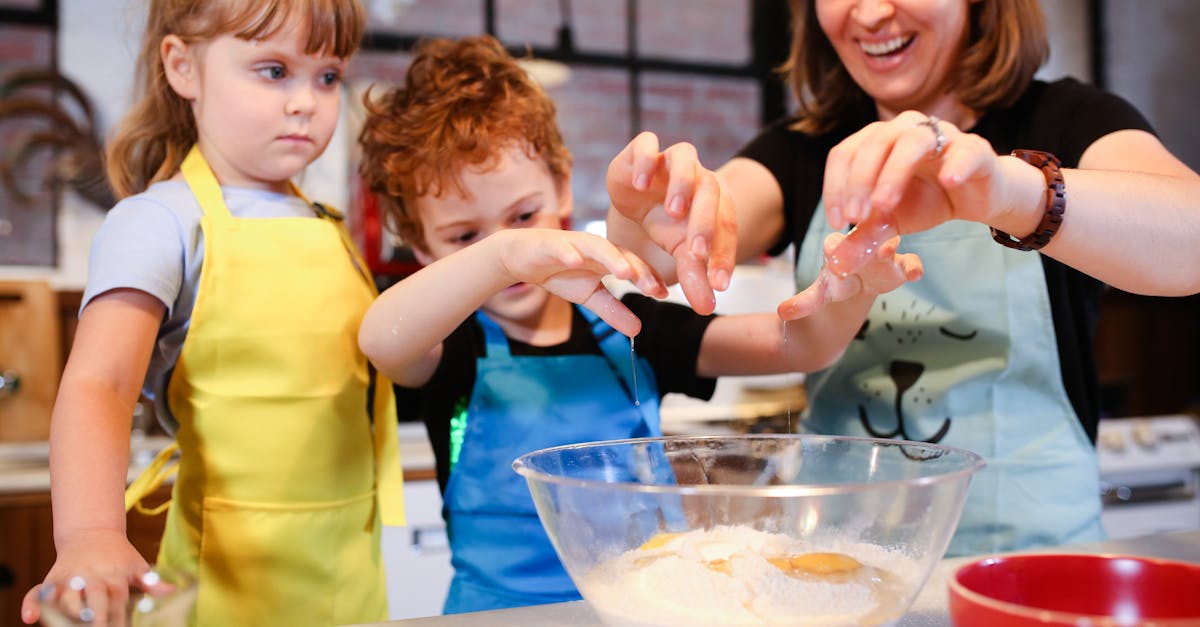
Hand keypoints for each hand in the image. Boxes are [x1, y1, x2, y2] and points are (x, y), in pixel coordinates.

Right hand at [22, 529, 149, 624]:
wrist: (92, 533)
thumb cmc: (119, 557)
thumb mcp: (137, 566)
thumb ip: (151, 581)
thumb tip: (172, 591)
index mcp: (114, 576)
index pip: (118, 599)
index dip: (119, 616)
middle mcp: (90, 577)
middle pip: (92, 597)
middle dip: (95, 614)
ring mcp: (69, 579)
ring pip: (64, 596)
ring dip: (66, 609)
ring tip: (71, 623)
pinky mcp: (51, 581)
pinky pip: (36, 592)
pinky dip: (31, 603)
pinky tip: (30, 619)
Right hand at [494, 229, 666, 335]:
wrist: (521, 257)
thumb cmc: (560, 272)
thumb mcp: (589, 296)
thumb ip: (613, 311)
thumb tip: (638, 331)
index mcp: (608, 259)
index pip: (633, 266)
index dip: (648, 278)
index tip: (662, 294)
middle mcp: (596, 248)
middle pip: (621, 255)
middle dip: (637, 269)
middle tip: (651, 287)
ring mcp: (574, 243)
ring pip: (596, 247)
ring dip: (611, 257)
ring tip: (624, 271)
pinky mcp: (550, 244)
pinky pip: (561, 247)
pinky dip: (569, 253)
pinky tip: (575, 261)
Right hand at [606, 131, 736, 313]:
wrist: (636, 196)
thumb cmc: (666, 224)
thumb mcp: (680, 252)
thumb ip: (694, 276)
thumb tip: (706, 309)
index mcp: (716, 201)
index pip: (727, 227)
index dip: (724, 256)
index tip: (718, 284)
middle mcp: (698, 176)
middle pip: (710, 191)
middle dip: (705, 223)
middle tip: (695, 252)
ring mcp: (671, 160)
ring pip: (686, 157)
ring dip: (683, 184)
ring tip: (673, 211)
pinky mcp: (642, 149)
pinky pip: (648, 142)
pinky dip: (647, 159)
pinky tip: (641, 184)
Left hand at [778, 231, 922, 320]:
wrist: (844, 297)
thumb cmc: (830, 290)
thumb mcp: (817, 296)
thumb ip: (804, 303)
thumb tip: (783, 314)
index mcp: (835, 250)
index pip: (833, 246)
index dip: (834, 249)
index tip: (833, 255)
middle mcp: (857, 248)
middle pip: (863, 241)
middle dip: (866, 243)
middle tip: (874, 249)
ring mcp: (879, 255)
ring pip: (887, 247)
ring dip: (890, 249)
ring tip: (892, 257)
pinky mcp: (898, 267)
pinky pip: (908, 264)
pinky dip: (912, 267)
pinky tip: (917, 274)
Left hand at [822, 110, 1016, 274]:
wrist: (973, 199)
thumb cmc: (926, 200)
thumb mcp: (890, 220)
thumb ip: (865, 236)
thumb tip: (839, 262)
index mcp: (878, 140)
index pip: (846, 153)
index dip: (835, 186)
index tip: (838, 222)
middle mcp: (906, 128)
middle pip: (875, 143)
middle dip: (860, 181)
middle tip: (856, 217)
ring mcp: (942, 134)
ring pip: (913, 142)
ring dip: (893, 173)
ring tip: (884, 206)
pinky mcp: (974, 149)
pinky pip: (965, 151)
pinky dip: (956, 164)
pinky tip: (947, 182)